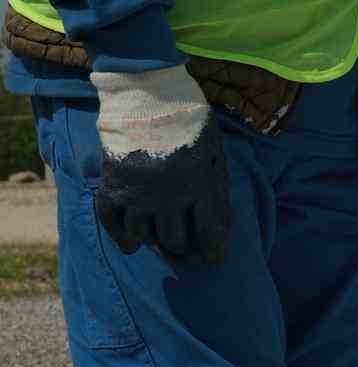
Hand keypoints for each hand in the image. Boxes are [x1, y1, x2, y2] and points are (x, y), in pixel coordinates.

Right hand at [91, 66, 230, 262]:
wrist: (148, 92)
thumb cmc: (189, 119)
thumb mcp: (216, 150)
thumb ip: (218, 184)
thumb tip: (222, 219)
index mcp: (200, 187)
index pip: (210, 232)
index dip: (213, 251)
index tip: (213, 260)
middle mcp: (169, 197)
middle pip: (175, 240)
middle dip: (181, 244)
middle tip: (181, 240)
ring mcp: (139, 193)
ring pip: (145, 236)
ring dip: (152, 240)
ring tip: (156, 238)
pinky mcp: (113, 185)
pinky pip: (112, 222)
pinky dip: (121, 237)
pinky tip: (130, 243)